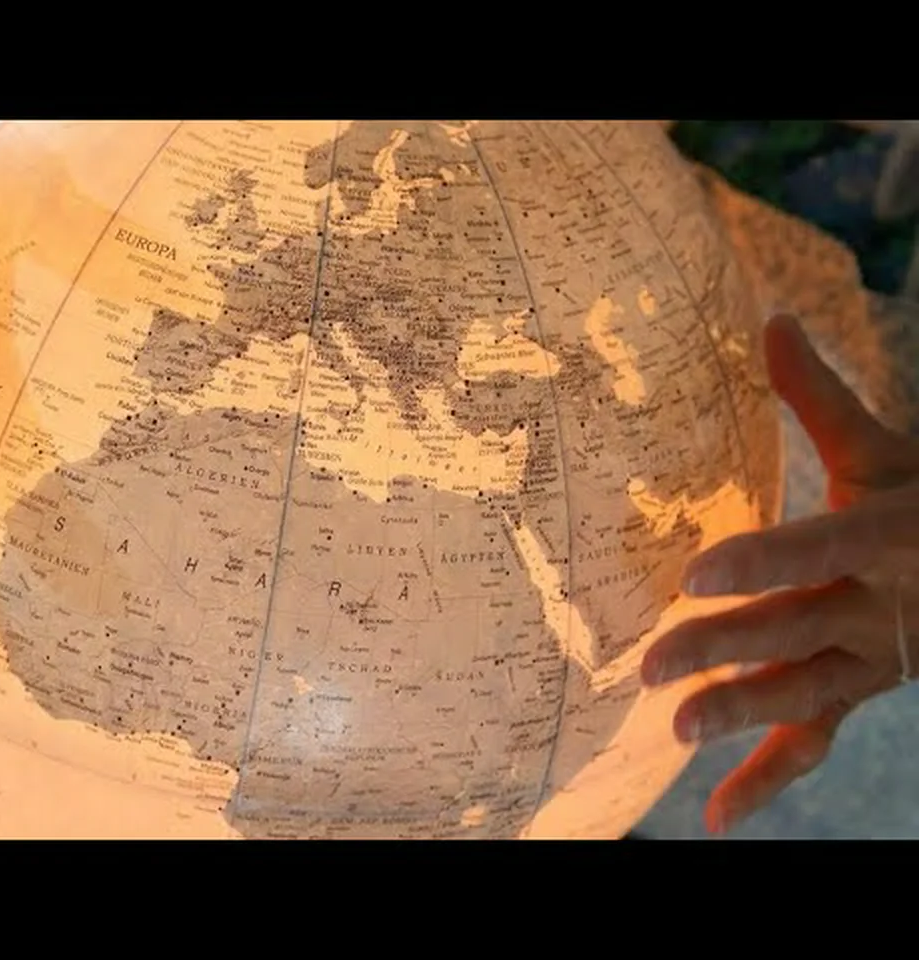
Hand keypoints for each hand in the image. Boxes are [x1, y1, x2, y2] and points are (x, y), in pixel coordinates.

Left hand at [641, 313, 918, 834]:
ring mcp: (872, 662)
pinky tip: (718, 816)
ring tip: (676, 729)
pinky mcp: (857, 693)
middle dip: (727, 646)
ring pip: (804, 691)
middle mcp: (882, 608)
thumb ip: (821, 397)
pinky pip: (814, 743)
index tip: (698, 571)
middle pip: (798, 628)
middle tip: (653, 664)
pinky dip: (767, 779)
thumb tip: (772, 319)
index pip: (820, 548)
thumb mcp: (884, 450)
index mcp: (886, 536)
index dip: (765, 560)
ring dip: (742, 714)